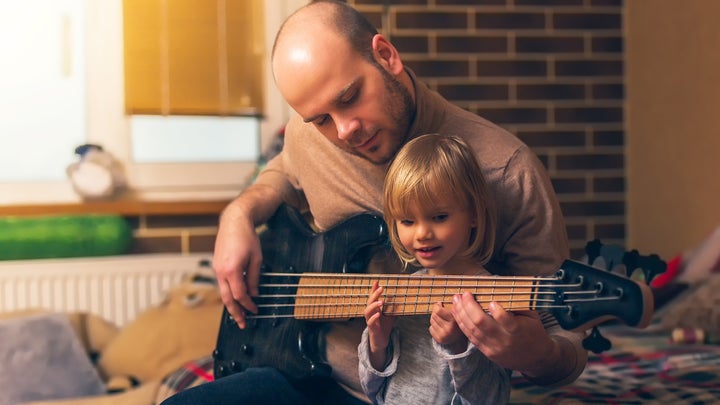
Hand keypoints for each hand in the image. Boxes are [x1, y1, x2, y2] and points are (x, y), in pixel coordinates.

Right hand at [212, 205, 261, 328]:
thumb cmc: (247, 237)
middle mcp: (221, 271)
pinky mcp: (216, 265)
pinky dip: (228, 293)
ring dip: (231, 304)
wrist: (234, 221)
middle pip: (227, 299)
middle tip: (242, 324)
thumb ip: (254, 278)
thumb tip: (254, 294)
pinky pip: (222, 284)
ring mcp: (216, 268)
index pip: (239, 295)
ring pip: (222, 292)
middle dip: (235, 312)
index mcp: (232, 270)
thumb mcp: (256, 258)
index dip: (248, 305)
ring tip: (239, 314)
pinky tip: (235, 298)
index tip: (255, 310)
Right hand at [364, 281, 394, 368]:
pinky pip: (370, 322)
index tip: (376, 281)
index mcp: (375, 310)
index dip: (374, 290)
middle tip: (381, 288)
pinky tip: (378, 314)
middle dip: (374, 294)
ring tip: (381, 301)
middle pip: (369, 302)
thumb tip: (403, 301)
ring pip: (367, 312)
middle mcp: (370, 314)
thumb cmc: (384, 327)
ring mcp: (370, 321)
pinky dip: (374, 318)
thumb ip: (394, 309)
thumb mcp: (391, 316)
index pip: (373, 298)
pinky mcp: (372, 329)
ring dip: (373, 305)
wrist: (381, 342)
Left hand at [430, 302, 466, 353]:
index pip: (438, 310)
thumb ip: (451, 306)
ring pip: (432, 321)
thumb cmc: (457, 324)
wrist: (460, 340)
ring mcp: (444, 334)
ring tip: (442, 321)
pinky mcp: (439, 339)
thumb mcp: (457, 314)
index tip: (440, 304)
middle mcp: (450, 328)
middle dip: (436, 313)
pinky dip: (434, 327)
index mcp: (455, 320)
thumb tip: (438, 302)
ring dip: (435, 320)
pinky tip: (441, 328)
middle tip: (441, 314)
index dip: (438, 306)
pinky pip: (431, 328)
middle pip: (434, 314)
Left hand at [451, 292, 551, 372]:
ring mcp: (494, 348)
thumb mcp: (532, 316)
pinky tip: (457, 313)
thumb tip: (500, 289)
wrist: (535, 358)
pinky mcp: (487, 352)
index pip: (505, 320)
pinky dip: (462, 324)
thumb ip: (518, 304)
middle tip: (464, 294)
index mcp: (518, 330)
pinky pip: (471, 337)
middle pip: (482, 323)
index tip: (491, 300)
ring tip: (456, 300)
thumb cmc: (533, 332)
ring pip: (473, 330)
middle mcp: (504, 340)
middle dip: (469, 306)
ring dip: (461, 313)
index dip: (497, 311)